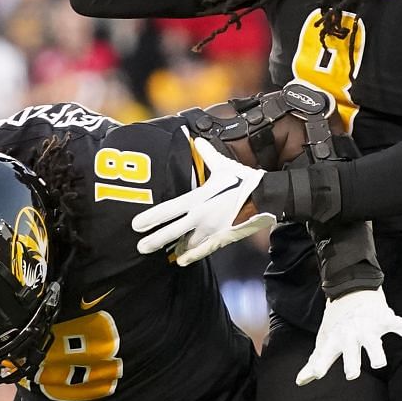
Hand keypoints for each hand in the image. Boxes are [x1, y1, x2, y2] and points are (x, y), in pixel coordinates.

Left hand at [133, 138, 272, 263]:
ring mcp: (211, 230)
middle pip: (172, 232)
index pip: (169, 210)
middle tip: (140, 247)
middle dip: (155, 240)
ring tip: (159, 254)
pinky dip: (191, 256)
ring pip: (186, 243)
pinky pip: (203, 250)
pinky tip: (181, 261)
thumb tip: (197, 139)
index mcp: (198, 199)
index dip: (151, 218)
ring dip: (172, 249)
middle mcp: (201, 217)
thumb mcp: (223, 165)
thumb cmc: (243, 180)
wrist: (265, 198)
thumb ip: (207, 154)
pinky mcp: (221, 238)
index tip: (136, 224)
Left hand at [297, 289, 401, 384]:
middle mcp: (350, 334)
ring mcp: (367, 327)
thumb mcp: (325, 340)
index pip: (326, 354)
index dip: (321, 363)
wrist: (351, 288)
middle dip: (351, 362)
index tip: (317, 373)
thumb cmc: (337, 323)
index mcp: (335, 339)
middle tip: (351, 375)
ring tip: (378, 363)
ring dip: (375, 352)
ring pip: (373, 342)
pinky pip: (396, 323)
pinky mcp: (383, 318)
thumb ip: (316, 361)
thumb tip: (300, 381)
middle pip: (351, 351)